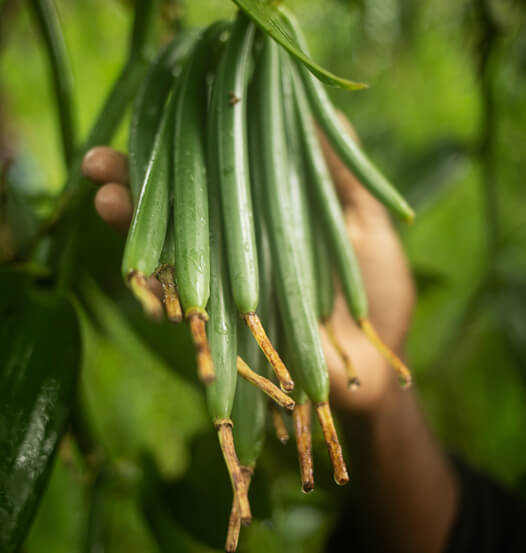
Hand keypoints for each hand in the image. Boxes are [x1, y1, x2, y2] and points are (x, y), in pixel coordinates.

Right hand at [82, 116, 415, 413]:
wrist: (374, 367)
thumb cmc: (379, 292)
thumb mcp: (367, 224)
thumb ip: (344, 175)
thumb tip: (325, 112)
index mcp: (268, 213)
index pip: (218, 171)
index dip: (188, 146)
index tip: (158, 119)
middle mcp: (239, 243)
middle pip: (181, 204)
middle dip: (137, 181)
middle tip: (98, 161)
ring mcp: (227, 282)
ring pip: (170, 246)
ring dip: (132, 223)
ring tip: (101, 194)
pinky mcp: (224, 323)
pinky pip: (181, 300)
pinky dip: (155, 281)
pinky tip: (132, 263)